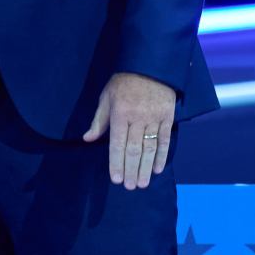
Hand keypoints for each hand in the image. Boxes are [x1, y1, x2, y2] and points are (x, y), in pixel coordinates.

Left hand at [83, 72, 175, 189]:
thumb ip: (98, 120)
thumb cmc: (122, 83)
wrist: (149, 67)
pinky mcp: (167, 118)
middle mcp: (137, 118)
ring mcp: (154, 119)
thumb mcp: (106, 98)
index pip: (117, 143)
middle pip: (134, 149)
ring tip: (142, 183)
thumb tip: (87, 139)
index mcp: (119, 114)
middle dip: (131, 170)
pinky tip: (157, 169)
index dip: (116, 162)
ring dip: (146, 168)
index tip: (116, 179)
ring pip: (150, 148)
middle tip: (130, 187)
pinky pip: (165, 140)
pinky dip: (162, 156)